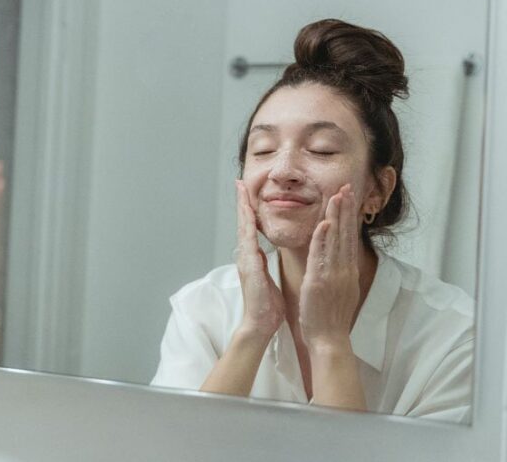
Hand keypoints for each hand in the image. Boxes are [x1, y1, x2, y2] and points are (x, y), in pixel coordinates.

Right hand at [235, 180, 284, 338]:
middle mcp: (246, 256)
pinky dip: (248, 225)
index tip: (247, 193)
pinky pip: (249, 240)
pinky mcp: (249, 266)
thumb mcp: (267, 278)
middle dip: (241, 202)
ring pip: (243, 227)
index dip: (249, 210)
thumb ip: (263, 264)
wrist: (261, 325)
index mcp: (252, 258)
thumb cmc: (267, 306)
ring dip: (242, 208)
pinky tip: (248, 212)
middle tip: (239, 182)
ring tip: (240, 190)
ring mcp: (245, 260)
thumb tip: (263, 254)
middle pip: (243, 223)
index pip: (251, 228)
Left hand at [299, 184, 359, 353]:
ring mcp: (334, 274)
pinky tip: (324, 224)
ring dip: (337, 216)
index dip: (349, 216)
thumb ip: (339, 271)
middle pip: (347, 233)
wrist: (329, 339)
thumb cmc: (330, 317)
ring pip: (336, 240)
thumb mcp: (339, 288)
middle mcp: (344, 269)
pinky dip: (323, 239)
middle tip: (347, 186)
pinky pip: (322, 256)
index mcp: (347, 270)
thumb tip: (339, 257)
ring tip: (337, 195)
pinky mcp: (321, 281)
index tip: (349, 197)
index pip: (349, 237)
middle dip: (347, 209)